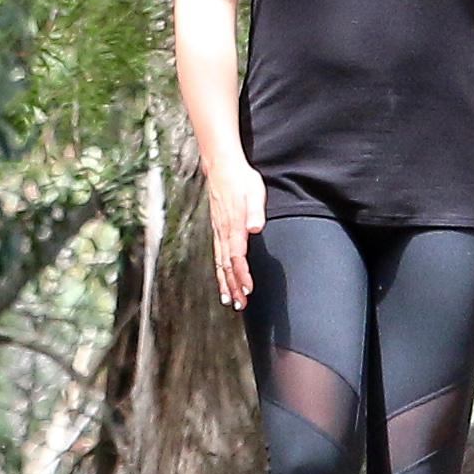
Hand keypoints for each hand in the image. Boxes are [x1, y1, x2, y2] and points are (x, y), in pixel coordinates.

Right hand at [206, 161, 265, 310]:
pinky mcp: (217, 230)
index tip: (248, 289)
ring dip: (225, 283)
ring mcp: (218, 232)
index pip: (236, 256)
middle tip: (240, 305)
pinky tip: (222, 280)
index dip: (242, 274)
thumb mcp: (254, 191)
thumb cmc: (242, 179)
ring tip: (229, 301)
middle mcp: (223, 232)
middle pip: (226, 265)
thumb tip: (256, 227)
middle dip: (233, 286)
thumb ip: (255, 211)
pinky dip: (220, 271)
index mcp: (233, 225)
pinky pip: (217, 255)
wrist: (222, 168)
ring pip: (220, 263)